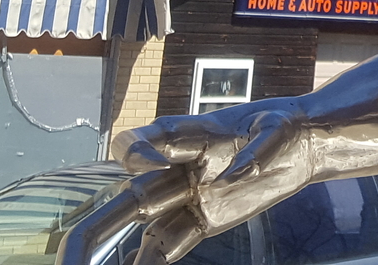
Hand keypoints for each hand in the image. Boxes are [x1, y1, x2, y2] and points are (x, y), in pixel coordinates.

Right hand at [107, 97, 319, 262]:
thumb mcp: (280, 128)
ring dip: (114, 252)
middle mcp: (179, 165)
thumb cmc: (288, 126)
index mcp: (195, 133)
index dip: (138, 151)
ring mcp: (186, 194)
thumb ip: (259, 148)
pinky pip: (167, 243)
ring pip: (141, 225)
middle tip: (72, 252)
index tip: (142, 162)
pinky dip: (148, 261)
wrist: (305, 144)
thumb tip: (237, 174)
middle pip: (130, 194)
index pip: (150, 137)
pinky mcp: (200, 218)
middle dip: (98, 225)